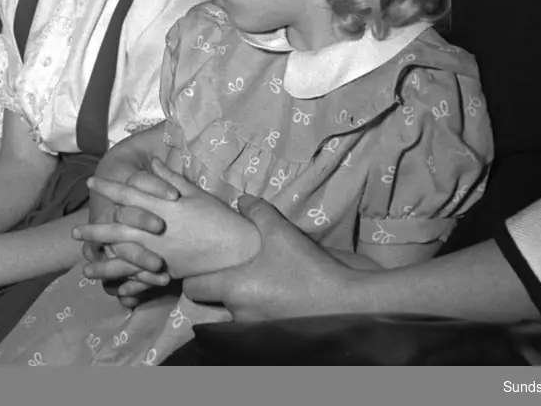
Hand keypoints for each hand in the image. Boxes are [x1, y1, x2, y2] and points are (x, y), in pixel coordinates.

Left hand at [78, 158, 261, 279]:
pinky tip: (112, 287)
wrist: (237, 247)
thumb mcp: (194, 191)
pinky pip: (142, 279)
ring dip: (103, 261)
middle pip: (118, 228)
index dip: (108, 188)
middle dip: (96, 228)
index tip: (91, 182)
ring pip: (125, 257)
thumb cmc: (218, 215)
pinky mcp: (169, 270)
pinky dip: (126, 282)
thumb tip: (151, 162)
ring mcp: (161, 253)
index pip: (128, 194)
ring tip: (84, 265)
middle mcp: (156, 230)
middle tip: (75, 231)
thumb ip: (169, 177)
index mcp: (162, 205)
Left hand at [182, 194, 356, 321]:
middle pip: (214, 302)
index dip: (193, 276)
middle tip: (232, 270)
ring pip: (236, 314)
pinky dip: (260, 313)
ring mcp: (256, 331)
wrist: (346, 303)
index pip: (193, 288)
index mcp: (234, 290)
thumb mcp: (280, 230)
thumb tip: (241, 201)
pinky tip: (275, 298)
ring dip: (243, 301)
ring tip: (258, 283)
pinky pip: (256, 325)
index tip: (202, 265)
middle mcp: (239, 315)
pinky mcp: (274, 339)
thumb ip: (256, 211)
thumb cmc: (306, 267)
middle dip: (220, 288)